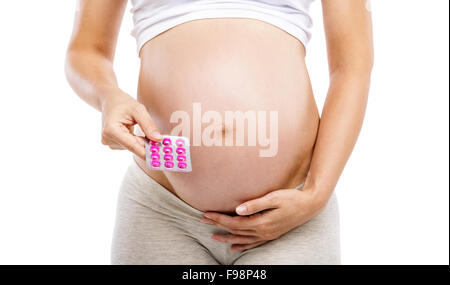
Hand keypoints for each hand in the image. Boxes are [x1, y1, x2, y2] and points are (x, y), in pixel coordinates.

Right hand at [100, 88, 162, 158]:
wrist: (109, 101)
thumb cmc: (123, 103)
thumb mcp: (138, 110)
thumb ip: (148, 125)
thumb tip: (158, 139)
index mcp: (111, 130)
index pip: (132, 146)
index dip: (148, 152)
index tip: (161, 156)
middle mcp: (108, 139)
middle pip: (134, 147)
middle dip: (149, 146)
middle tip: (166, 143)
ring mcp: (110, 142)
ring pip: (133, 147)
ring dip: (143, 142)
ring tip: (148, 132)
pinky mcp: (113, 144)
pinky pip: (130, 145)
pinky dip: (138, 141)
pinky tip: (141, 134)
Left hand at [201, 187, 326, 250]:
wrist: (310, 206)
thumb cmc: (292, 198)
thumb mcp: (274, 198)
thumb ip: (255, 204)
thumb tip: (237, 209)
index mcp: (261, 222)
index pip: (234, 222)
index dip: (219, 218)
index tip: (206, 214)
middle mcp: (263, 232)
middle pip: (235, 231)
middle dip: (218, 226)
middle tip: (203, 221)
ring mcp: (267, 235)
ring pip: (242, 239)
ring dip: (227, 238)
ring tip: (213, 236)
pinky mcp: (271, 235)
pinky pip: (253, 244)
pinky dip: (242, 246)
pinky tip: (234, 247)